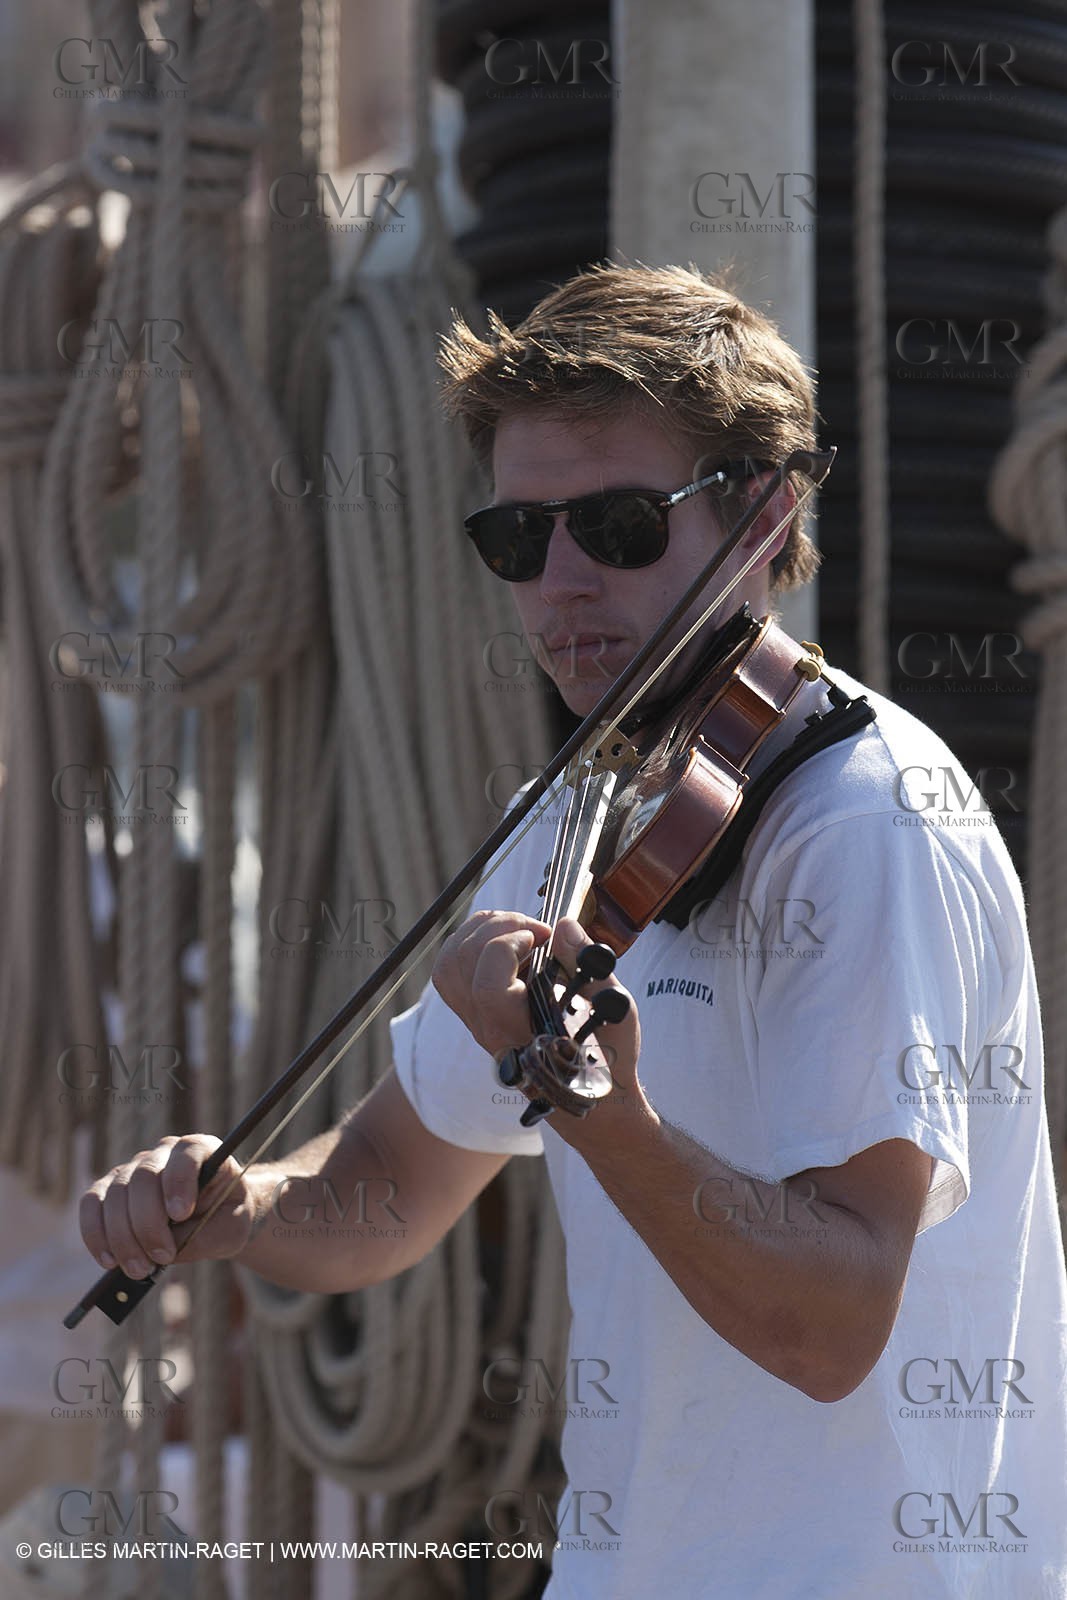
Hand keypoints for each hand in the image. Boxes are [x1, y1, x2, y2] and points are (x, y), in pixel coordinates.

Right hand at [80, 1135, 256, 1279]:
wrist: (215, 1218)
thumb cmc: (226, 1217)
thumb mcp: (231, 1228)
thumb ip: (203, 1237)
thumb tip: (163, 1253)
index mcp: (202, 1149)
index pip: (187, 1153)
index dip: (179, 1181)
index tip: (181, 1214)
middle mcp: (164, 1152)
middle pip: (144, 1176)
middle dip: (149, 1223)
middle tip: (162, 1258)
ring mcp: (133, 1168)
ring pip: (116, 1194)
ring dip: (123, 1237)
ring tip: (140, 1269)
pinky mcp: (110, 1189)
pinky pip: (92, 1206)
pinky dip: (96, 1235)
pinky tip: (110, 1261)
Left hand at [432, 910, 643, 1138]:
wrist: (587, 1098)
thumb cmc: (605, 1059)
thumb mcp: (615, 1012)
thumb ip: (589, 968)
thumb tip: (564, 927)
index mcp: (521, 1034)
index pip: (487, 988)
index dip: (507, 947)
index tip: (544, 935)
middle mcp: (489, 1029)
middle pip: (459, 967)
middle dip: (495, 929)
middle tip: (536, 928)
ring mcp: (476, 1023)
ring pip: (448, 966)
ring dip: (478, 931)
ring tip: (516, 926)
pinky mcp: (474, 1015)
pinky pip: (450, 972)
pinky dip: (469, 943)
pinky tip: (501, 938)